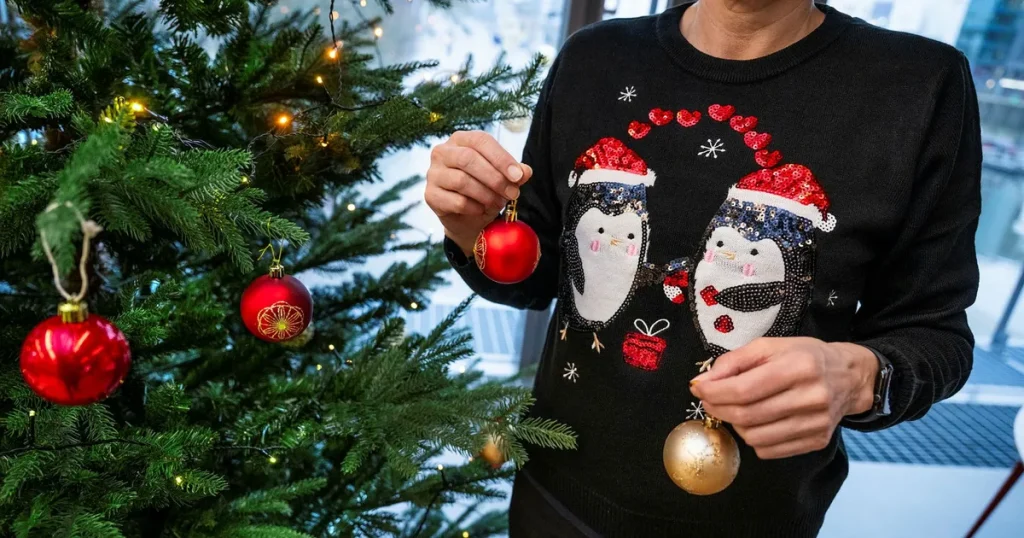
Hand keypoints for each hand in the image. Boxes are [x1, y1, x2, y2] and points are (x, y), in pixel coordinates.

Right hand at [425, 130, 532, 254]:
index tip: (518, 176)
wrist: (468, 218)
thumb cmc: (485, 189)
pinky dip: (474, 207)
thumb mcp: (503, 178)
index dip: (501, 157)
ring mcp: (434, 173)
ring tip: (498, 202)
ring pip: (462, 181)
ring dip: (486, 194)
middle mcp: (442, 152)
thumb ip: (514, 172)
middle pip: (468, 159)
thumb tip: (525, 171)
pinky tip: (481, 209)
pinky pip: (456, 201)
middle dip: (495, 178)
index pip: (480, 141)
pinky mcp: (430, 195)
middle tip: (512, 193)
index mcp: (461, 139)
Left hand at [690, 337, 877, 459]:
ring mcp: (817, 423)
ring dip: (735, 425)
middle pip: (747, 416)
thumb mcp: (770, 346)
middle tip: (709, 400)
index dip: (714, 393)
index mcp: (799, 367)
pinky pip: (769, 450)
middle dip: (718, 409)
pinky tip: (756, 421)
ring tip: (735, 409)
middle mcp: (811, 397)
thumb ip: (734, 361)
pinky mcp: (817, 441)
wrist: (848, 377)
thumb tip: (703, 382)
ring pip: (755, 437)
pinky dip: (754, 438)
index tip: (698, 389)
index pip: (744, 390)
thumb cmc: (805, 357)